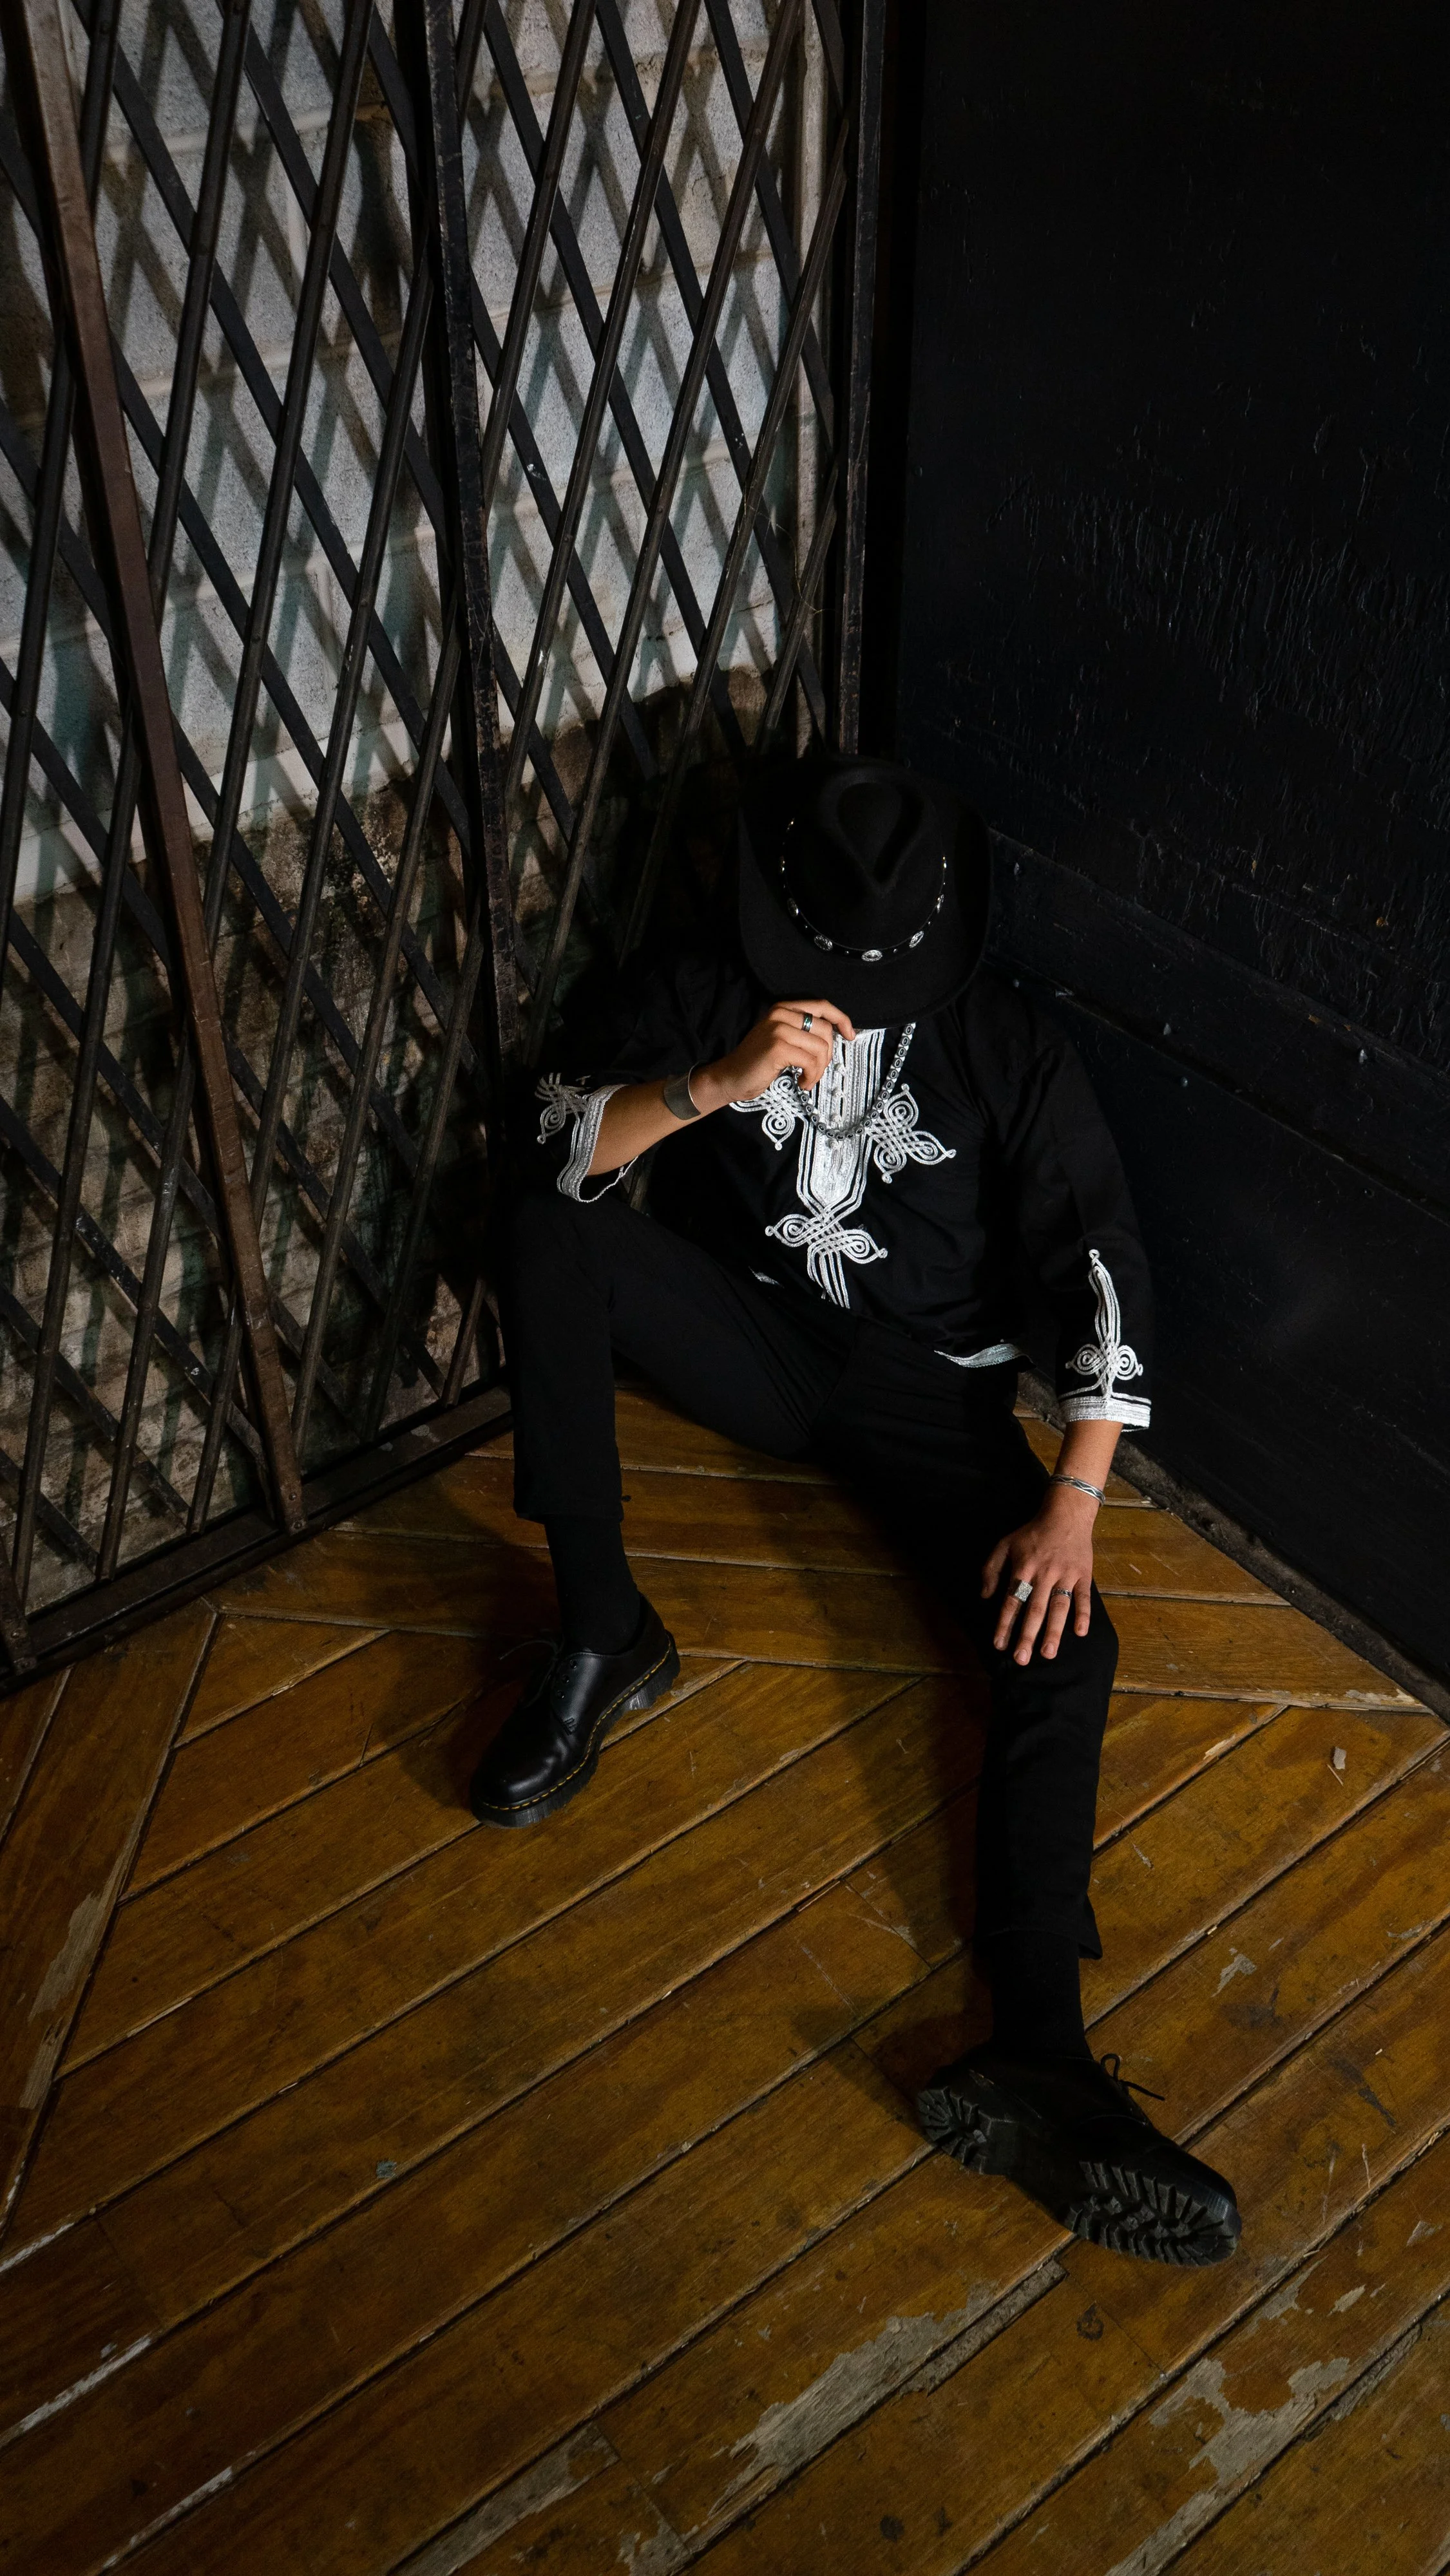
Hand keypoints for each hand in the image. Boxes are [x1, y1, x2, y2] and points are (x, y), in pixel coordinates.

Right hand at [691, 1000, 855, 1110]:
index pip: (822, 1005)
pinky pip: (811, 1061)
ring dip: (819, 1069)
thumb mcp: (782, 1038)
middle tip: (815, 1070)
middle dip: (827, 1054)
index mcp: (783, 1008)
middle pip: (825, 1030)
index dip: (842, 1019)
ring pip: (820, 1047)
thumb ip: (803, 1030)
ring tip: (808, 1079)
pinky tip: (802, 1083)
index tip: (851, 1035)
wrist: (731, 1077)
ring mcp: (778, 1029)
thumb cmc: (759, 1062)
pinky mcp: (778, 1047)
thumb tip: (836, 1034)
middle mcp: (780, 1013)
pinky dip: (811, 1076)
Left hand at [981, 1486, 1097, 1663]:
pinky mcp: (1083, 1575)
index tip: (998, 1644)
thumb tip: (985, 1596)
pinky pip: (1083, 1597)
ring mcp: (1065, 1575)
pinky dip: (1083, 1615)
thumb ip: (991, 1569)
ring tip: (1048, 1654)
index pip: (1012, 1601)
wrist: (1065, 1514)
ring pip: (1059, 1607)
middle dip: (1027, 1635)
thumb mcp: (1004, 1544)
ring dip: (1053, 1632)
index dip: (1004, 1623)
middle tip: (1021, 1659)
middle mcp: (1044, 1574)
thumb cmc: (1031, 1532)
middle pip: (1034, 1609)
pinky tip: (1080, 1633)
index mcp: (1023, 1568)